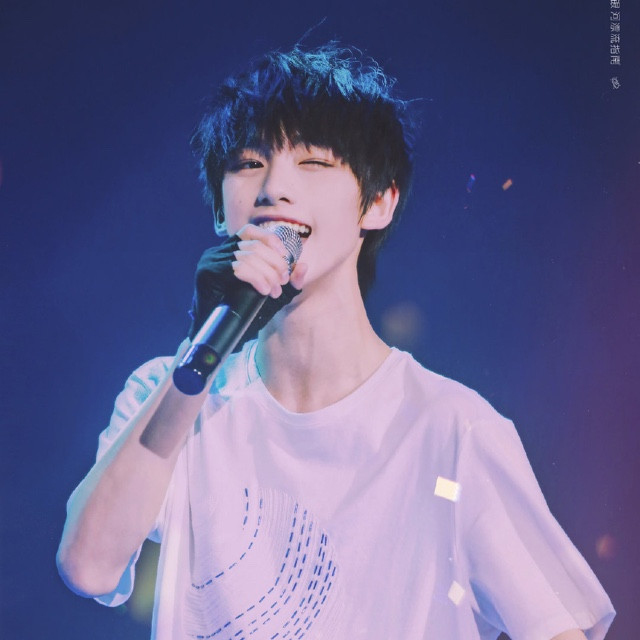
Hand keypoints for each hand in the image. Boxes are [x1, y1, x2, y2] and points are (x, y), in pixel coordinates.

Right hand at [187, 225, 305, 342]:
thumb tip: (303, 266)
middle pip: (254, 245)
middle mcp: (219, 252)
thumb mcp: (272, 295)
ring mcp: (211, 261)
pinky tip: (264, 289)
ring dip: (267, 273)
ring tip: (274, 290)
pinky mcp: (208, 273)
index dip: (270, 240)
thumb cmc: (243, 313)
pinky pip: (238, 268)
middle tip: (282, 281)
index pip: (250, 232)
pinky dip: (256, 278)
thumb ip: (289, 283)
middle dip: (275, 263)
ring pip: (248, 256)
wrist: (218, 334)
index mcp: (230, 251)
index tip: (286, 258)